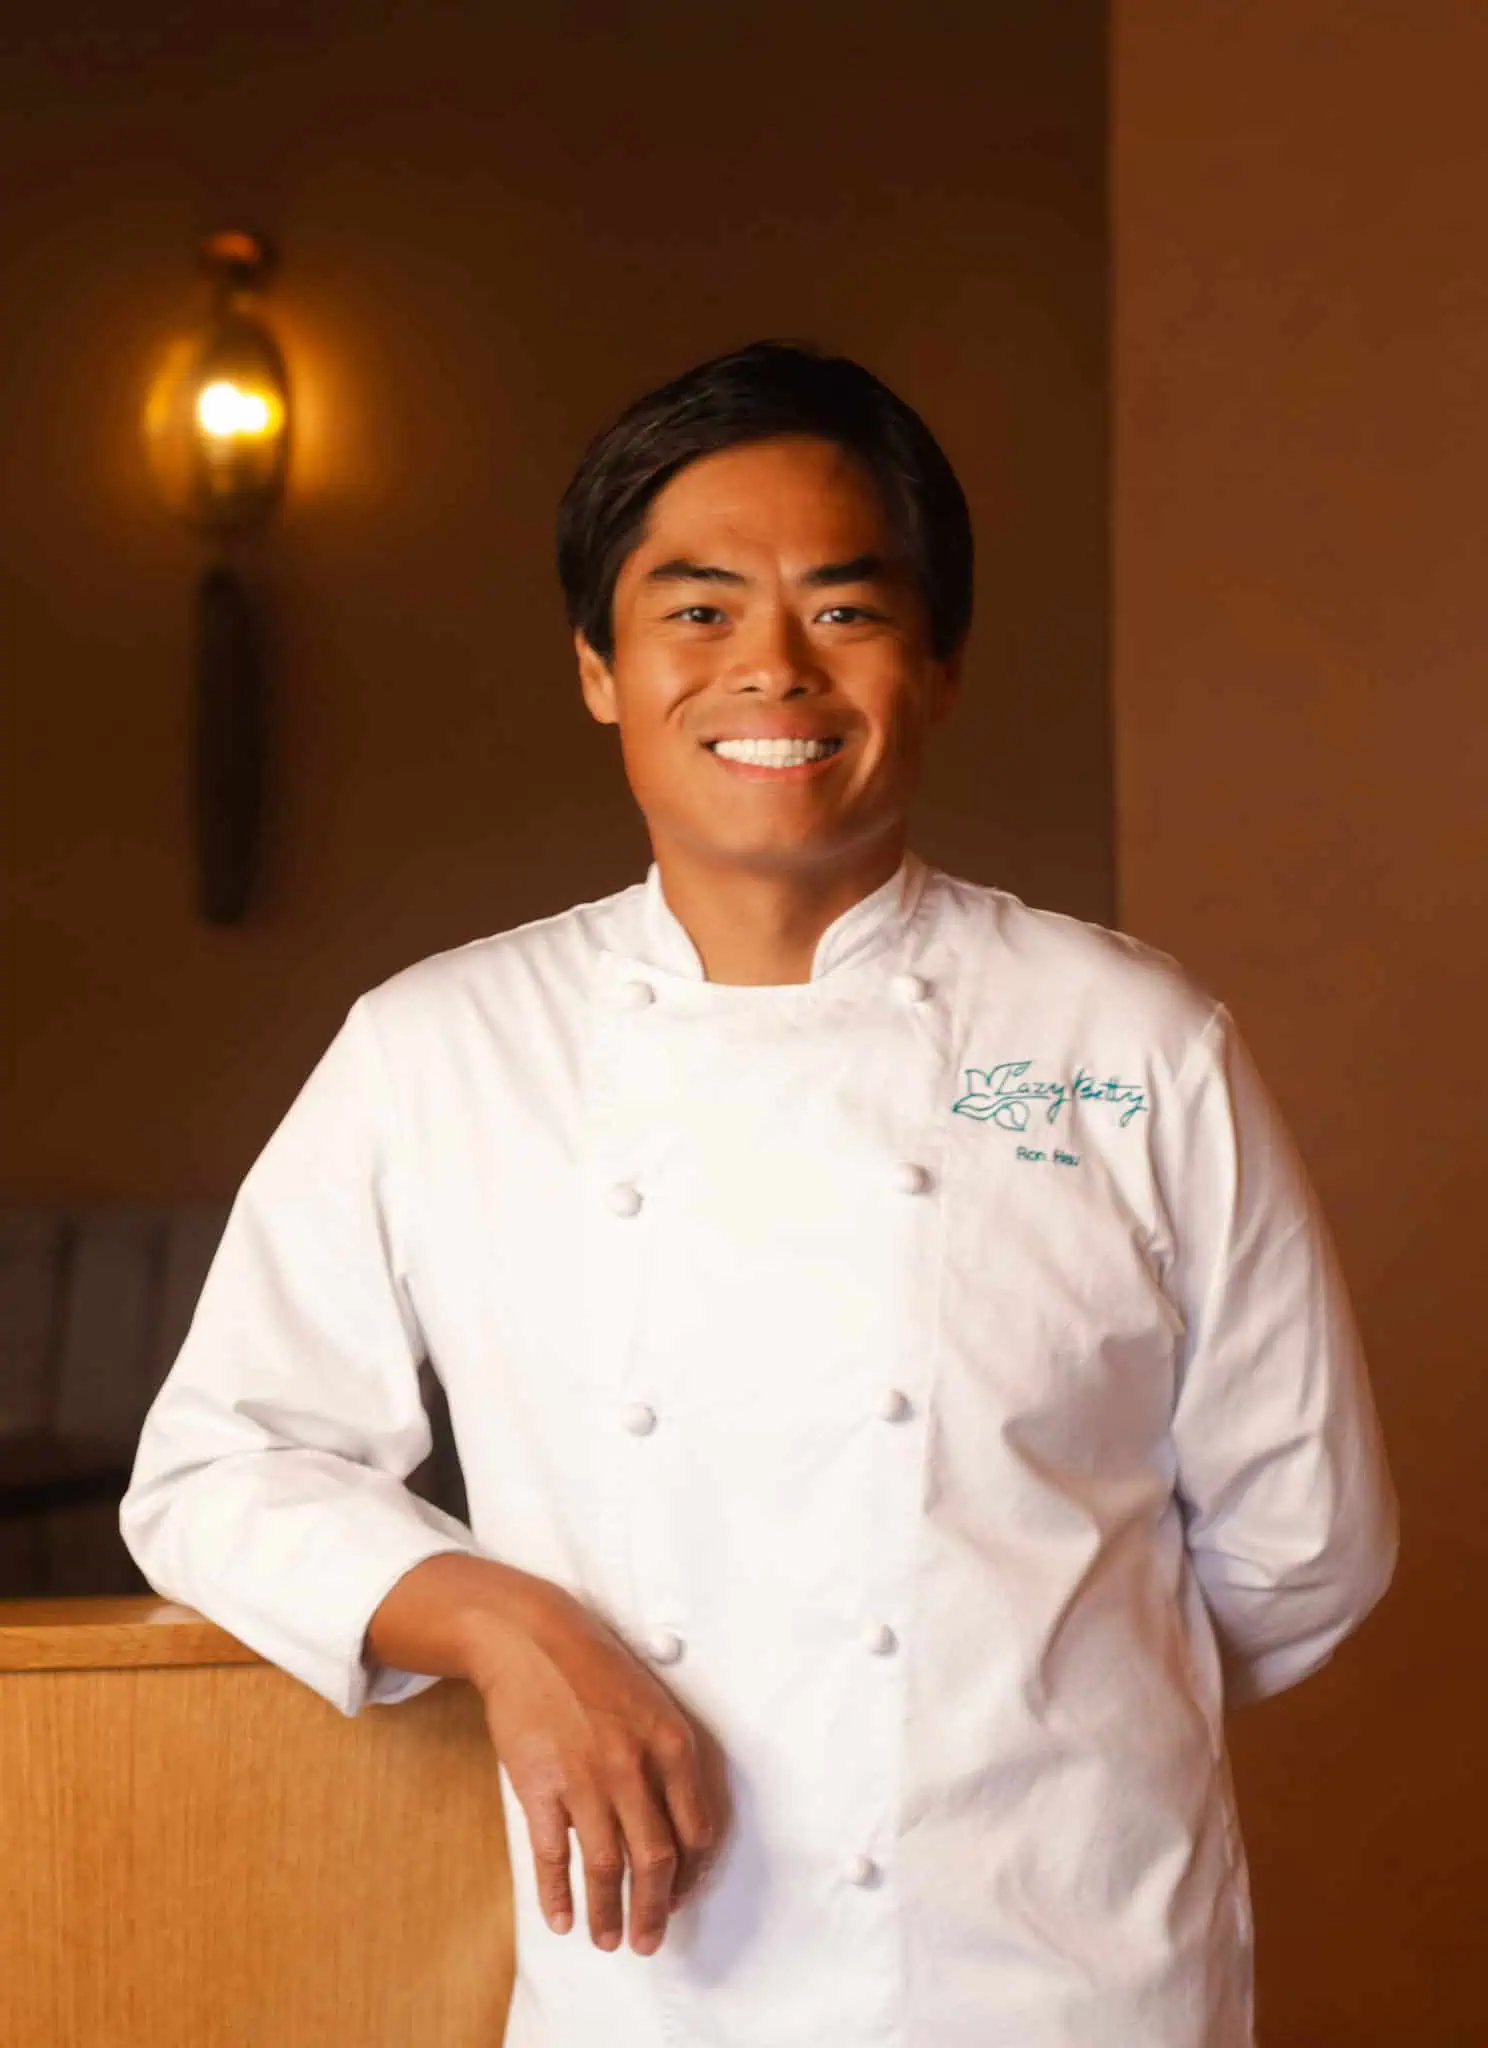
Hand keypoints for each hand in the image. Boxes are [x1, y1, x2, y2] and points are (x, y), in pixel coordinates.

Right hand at [465, 1579, 728, 1955]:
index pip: (696, 1832)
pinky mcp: (540, 1785)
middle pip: (655, 1860)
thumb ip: (668, 1764)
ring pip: (606, 1867)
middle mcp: (634, 1766)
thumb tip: (678, 1831)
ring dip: (609, 1913)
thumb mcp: (652, 1705)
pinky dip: (558, 1894)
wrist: (532, 1638)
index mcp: (671, 1744)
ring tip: (608, 1941)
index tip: (680, 1897)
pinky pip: (553, 1855)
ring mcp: (585, 1778)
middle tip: (649, 1941)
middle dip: (654, 1910)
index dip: (691, 1876)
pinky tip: (562, 1920)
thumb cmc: (597, 1671)